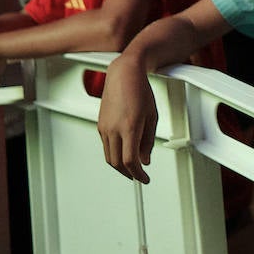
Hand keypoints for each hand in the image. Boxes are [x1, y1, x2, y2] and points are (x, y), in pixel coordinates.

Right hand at [97, 56, 158, 182]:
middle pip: (118, 163)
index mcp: (129, 127)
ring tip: (133, 168)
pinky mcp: (100, 125)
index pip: (130, 161)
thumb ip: (148, 141)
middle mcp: (113, 129)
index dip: (138, 174)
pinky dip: (115, 154)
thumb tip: (145, 160)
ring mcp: (104, 127)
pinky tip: (124, 153)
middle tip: (139, 176)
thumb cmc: (141, 91)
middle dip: (129, 174)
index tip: (145, 179)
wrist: (124, 74)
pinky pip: (106, 147)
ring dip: (121, 166)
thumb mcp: (152, 117)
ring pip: (109, 157)